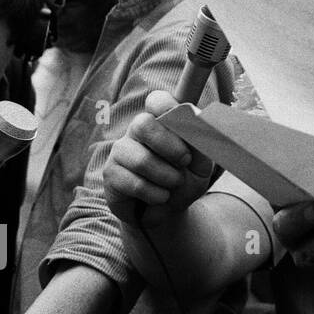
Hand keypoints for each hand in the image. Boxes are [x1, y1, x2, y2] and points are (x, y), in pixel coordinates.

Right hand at [104, 91, 214, 226]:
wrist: (168, 212)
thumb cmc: (185, 180)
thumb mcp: (202, 165)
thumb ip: (202, 145)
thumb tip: (199, 125)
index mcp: (161, 122)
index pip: (156, 100)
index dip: (167, 105)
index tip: (186, 119)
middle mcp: (138, 132)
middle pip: (143, 124)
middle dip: (169, 146)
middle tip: (185, 161)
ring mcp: (121, 151)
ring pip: (141, 159)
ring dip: (167, 177)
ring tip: (174, 184)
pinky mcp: (111, 174)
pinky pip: (134, 183)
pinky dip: (156, 194)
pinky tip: (160, 196)